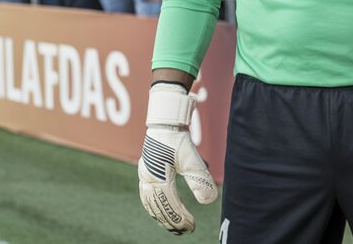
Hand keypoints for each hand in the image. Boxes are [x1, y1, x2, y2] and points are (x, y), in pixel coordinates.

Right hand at [138, 84, 217, 232]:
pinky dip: (154, 208)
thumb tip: (208, 201)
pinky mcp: (145, 173)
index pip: (169, 204)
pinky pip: (146, 197)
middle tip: (186, 230)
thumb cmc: (178, 139)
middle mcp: (147, 178)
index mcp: (157, 177)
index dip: (180, 217)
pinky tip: (161, 213)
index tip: (192, 225)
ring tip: (175, 227)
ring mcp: (144, 176)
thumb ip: (200, 180)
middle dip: (172, 221)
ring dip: (162, 217)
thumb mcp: (192, 159)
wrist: (165, 122)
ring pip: (150, 204)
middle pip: (158, 207)